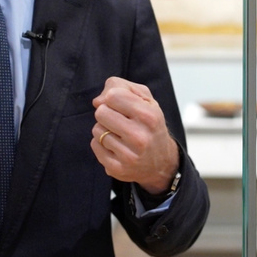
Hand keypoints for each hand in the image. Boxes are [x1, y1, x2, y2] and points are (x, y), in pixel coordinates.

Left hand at [91, 77, 178, 194]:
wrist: (161, 162)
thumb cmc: (150, 125)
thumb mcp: (146, 100)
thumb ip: (122, 87)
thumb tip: (98, 101)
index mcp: (149, 116)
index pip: (113, 96)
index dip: (112, 97)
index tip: (120, 104)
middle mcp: (140, 137)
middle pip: (101, 112)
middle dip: (107, 113)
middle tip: (118, 119)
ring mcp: (128, 155)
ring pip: (97, 130)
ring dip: (104, 129)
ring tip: (119, 134)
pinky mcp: (117, 169)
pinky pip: (94, 145)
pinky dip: (101, 143)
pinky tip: (115, 146)